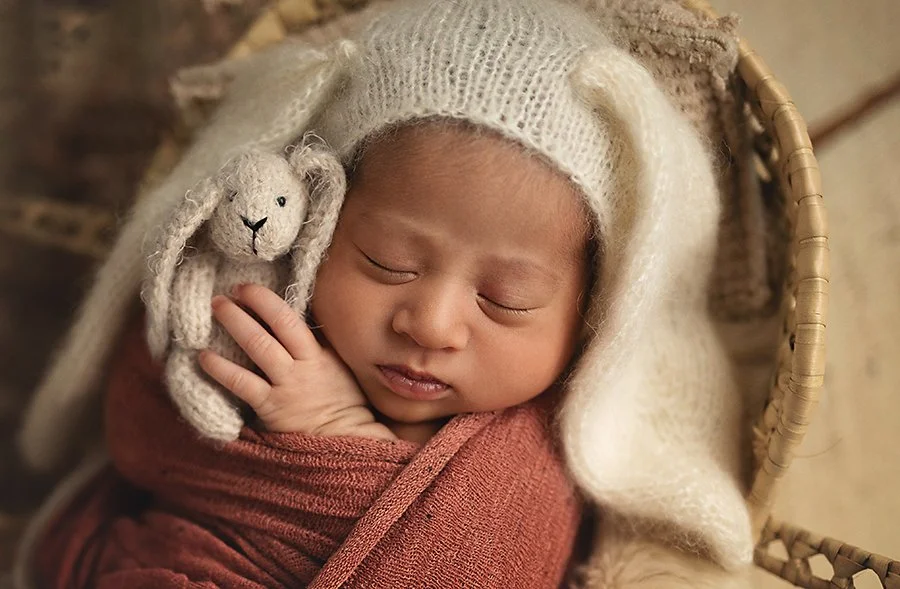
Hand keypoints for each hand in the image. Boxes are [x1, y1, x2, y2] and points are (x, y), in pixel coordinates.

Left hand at [198, 284, 395, 439]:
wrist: (344, 437)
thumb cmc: (341, 399)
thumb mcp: (337, 365)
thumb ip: (316, 343)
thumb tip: (291, 314)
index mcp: (318, 354)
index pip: (291, 319)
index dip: (266, 300)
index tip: (247, 287)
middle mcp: (302, 366)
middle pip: (273, 327)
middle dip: (247, 306)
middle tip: (224, 293)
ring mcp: (285, 386)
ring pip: (258, 348)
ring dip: (234, 325)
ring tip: (215, 310)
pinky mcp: (270, 407)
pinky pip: (242, 384)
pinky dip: (220, 368)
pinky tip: (204, 356)